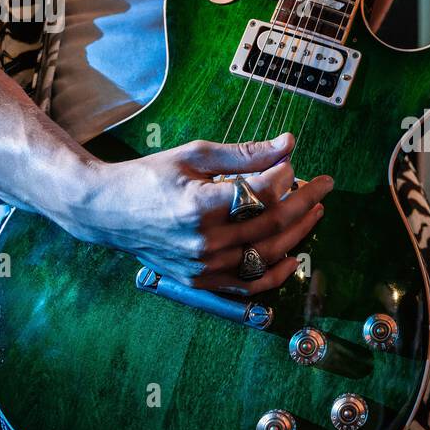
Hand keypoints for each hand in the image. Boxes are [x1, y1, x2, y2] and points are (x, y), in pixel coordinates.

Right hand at [63, 132, 331, 295]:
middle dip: (304, 203)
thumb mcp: (195, 155)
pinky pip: (248, 285)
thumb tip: (289, 143)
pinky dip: (275, 274)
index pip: (261, 195)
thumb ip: (245, 154)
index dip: (284, 178)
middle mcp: (203, 241)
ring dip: (297, 234)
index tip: (293, 164)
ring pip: (265, 256)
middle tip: (323, 186)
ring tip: (314, 211)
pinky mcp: (199, 280)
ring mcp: (202, 266)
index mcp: (199, 206)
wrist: (106, 211)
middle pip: (270, 225)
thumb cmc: (149, 176)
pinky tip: (294, 258)